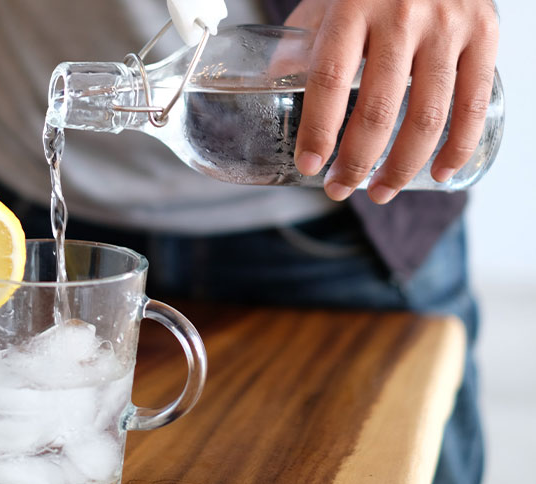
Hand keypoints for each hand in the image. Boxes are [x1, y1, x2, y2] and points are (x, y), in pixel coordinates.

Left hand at [286, 0, 498, 202]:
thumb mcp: (329, 0)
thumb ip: (303, 41)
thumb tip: (271, 85)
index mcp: (352, 6)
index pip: (330, 79)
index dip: (319, 129)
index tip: (310, 165)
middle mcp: (402, 14)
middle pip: (378, 109)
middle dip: (356, 162)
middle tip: (339, 189)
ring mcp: (447, 25)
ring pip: (426, 116)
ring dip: (401, 167)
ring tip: (380, 191)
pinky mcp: (485, 33)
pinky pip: (472, 104)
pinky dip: (457, 147)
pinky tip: (439, 173)